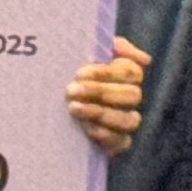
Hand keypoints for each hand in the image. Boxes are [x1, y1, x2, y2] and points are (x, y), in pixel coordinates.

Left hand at [65, 38, 147, 156]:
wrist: (46, 111)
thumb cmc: (67, 76)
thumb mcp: (83, 54)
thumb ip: (109, 46)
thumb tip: (145, 60)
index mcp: (125, 76)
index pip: (132, 72)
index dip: (106, 73)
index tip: (79, 73)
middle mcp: (129, 100)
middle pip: (132, 95)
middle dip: (100, 92)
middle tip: (70, 91)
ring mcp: (124, 123)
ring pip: (130, 120)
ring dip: (100, 113)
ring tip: (73, 108)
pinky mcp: (116, 144)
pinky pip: (119, 142)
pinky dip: (102, 133)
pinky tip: (82, 126)